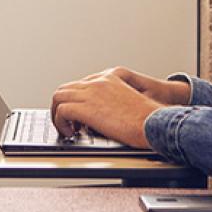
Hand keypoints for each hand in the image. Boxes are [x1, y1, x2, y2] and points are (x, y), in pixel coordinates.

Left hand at [50, 67, 183, 147]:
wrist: (153, 122)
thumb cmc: (146, 118)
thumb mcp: (128, 100)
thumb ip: (111, 101)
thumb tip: (100, 116)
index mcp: (109, 78)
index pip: (80, 84)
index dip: (75, 100)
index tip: (77, 115)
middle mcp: (97, 82)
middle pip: (66, 89)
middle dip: (62, 106)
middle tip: (68, 123)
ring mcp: (91, 93)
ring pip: (59, 97)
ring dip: (58, 114)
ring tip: (67, 129)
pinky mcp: (86, 108)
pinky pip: (62, 111)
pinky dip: (61, 123)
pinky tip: (72, 133)